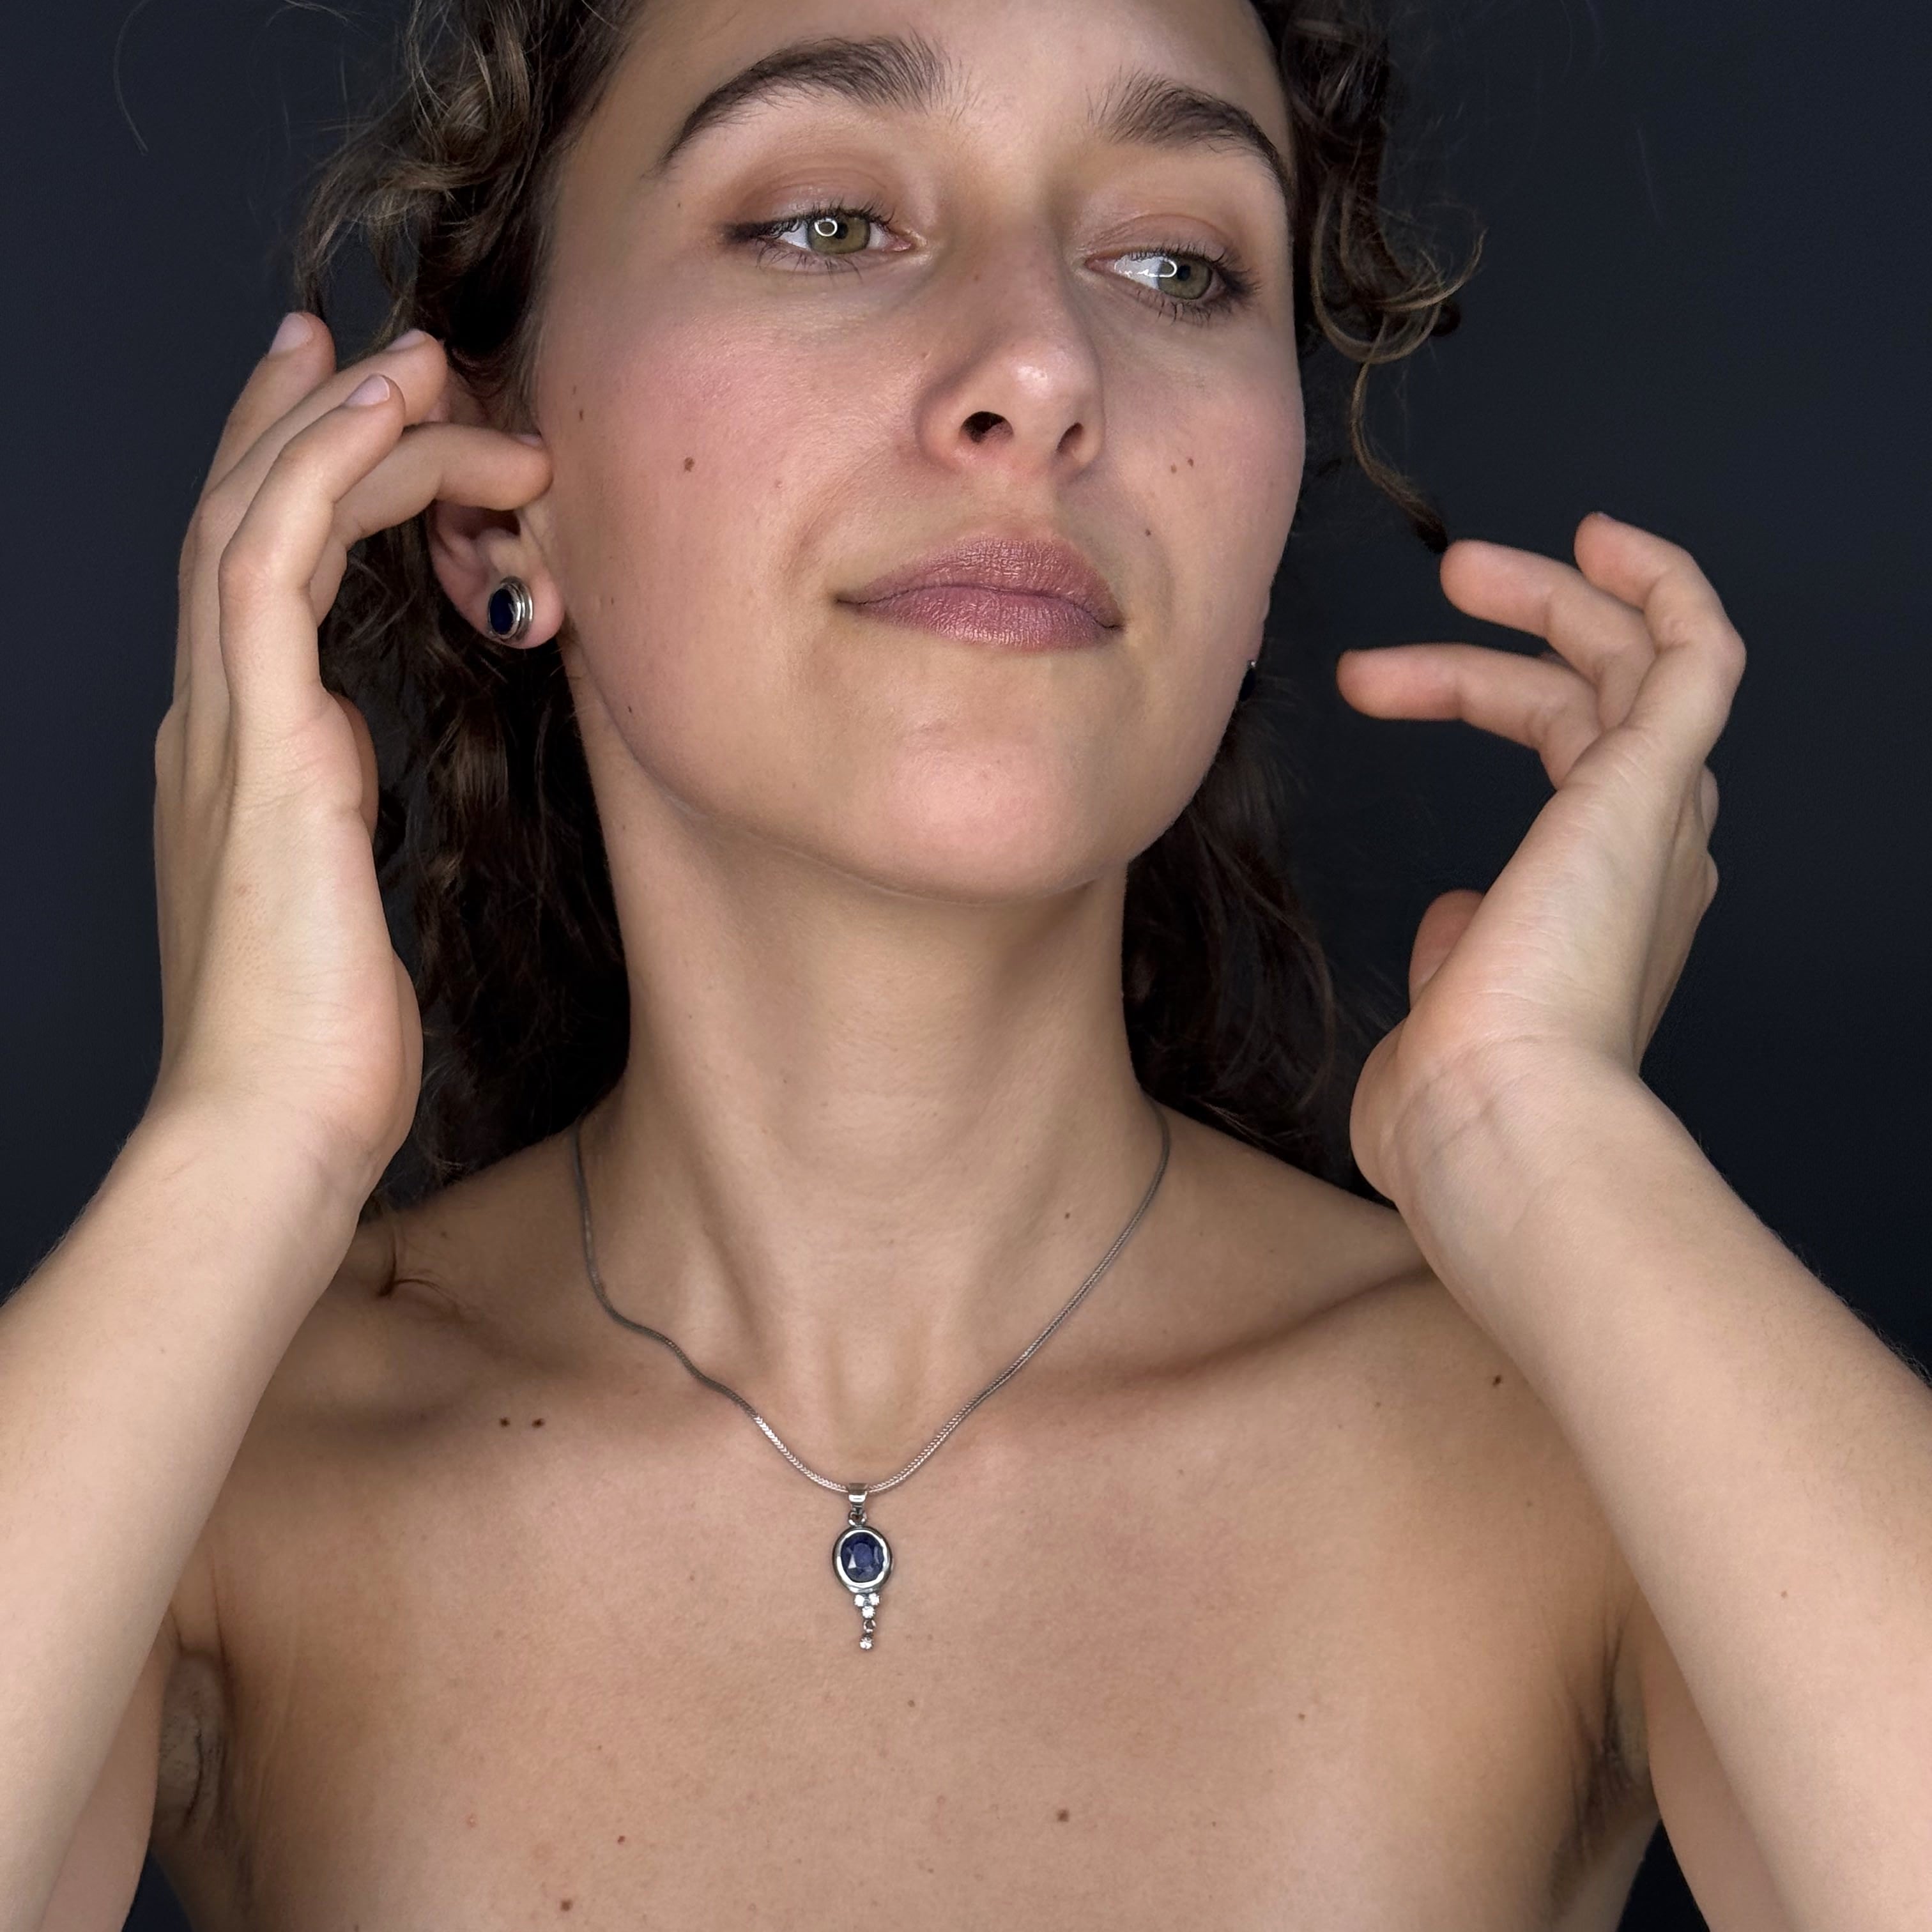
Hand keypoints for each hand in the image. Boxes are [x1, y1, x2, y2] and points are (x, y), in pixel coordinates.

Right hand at [149, 314, 550, 1202]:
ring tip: (419, 355)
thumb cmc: (317, 1050)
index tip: (368, 413)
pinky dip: (325, 467)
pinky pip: (274, 558)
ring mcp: (224, 724)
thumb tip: (355, 757)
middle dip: (313, 419)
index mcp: (239, 759)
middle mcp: (215, 722)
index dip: (304, 480)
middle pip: (243, 518)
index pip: (260, 581)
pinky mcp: (258, 741)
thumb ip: (335, 815)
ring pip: (253, 511)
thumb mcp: (341, 902)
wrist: (270, 1132)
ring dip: (336, 419)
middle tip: (395, 348)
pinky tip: (392, 410)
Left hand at [1336, 513, 1744, 1206]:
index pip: (1569, 765)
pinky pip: (1695, 656)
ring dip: (1555, 600)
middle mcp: (1647, 858)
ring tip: (1462, 567)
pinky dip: (1664, 586)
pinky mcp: (1652, 787)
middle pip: (1596, 704)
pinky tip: (1603, 537)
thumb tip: (1457, 916)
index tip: (1404, 680)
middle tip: (1436, 594)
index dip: (1492, 694)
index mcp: (1603, 907)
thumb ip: (1460, 951)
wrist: (1492, 1124)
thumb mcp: (1446, 1013)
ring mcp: (1656, 820)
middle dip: (1510, 637)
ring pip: (1633, 666)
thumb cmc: (1455, 1103)